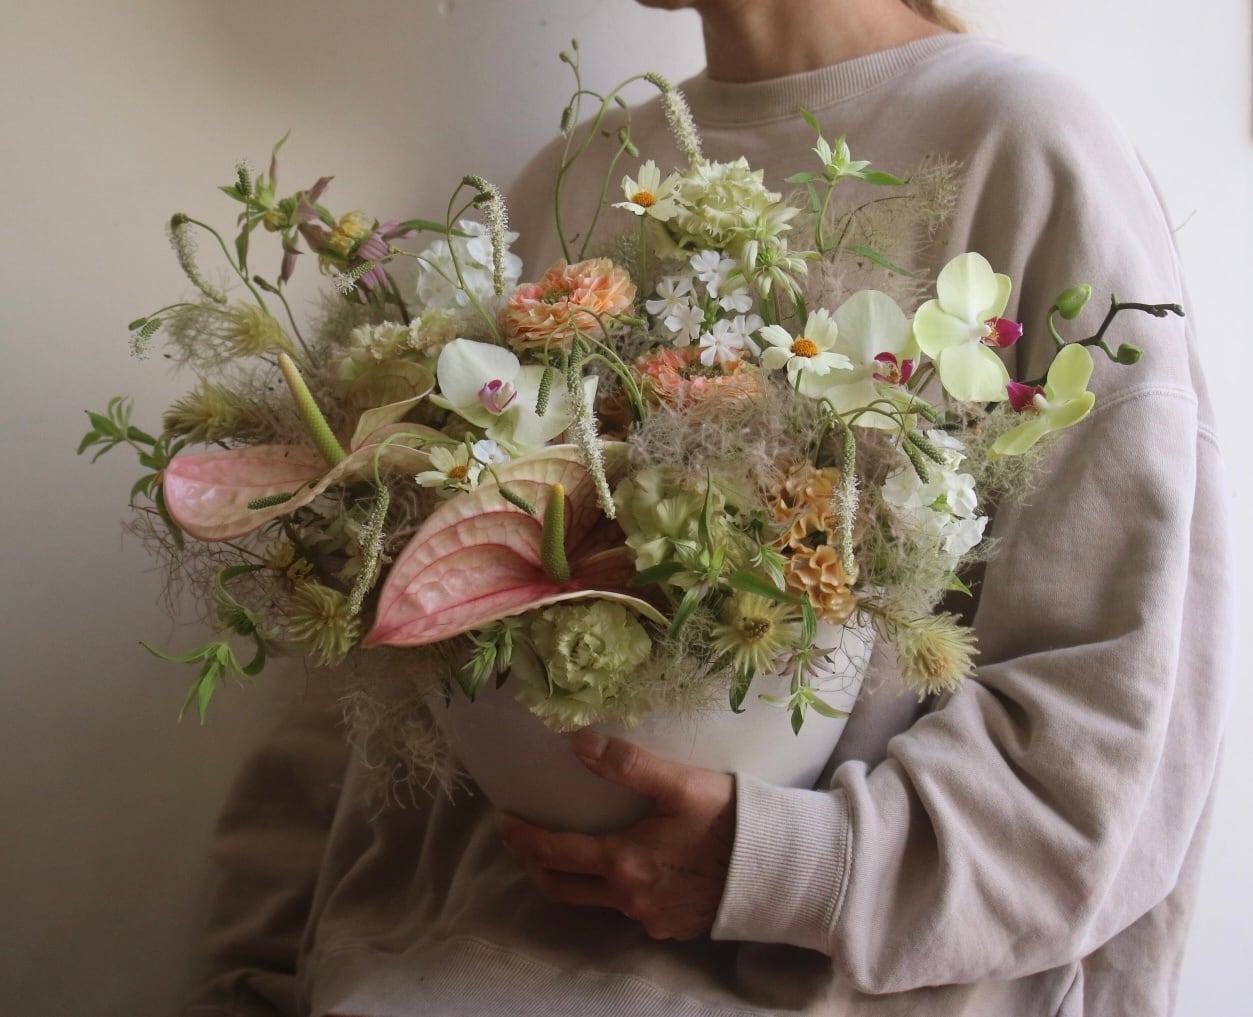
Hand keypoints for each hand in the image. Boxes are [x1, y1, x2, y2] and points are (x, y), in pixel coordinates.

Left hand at [500, 732, 735, 940]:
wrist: (783, 871)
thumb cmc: (731, 822)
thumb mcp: (681, 784)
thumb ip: (629, 764)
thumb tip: (579, 742)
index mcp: (625, 862)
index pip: (555, 853)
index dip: (524, 837)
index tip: (506, 821)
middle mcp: (629, 898)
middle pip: (562, 888)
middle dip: (535, 863)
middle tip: (522, 840)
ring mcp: (650, 918)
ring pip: (593, 902)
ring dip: (570, 878)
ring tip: (565, 852)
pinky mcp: (672, 927)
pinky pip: (628, 911)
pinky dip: (611, 889)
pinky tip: (624, 869)